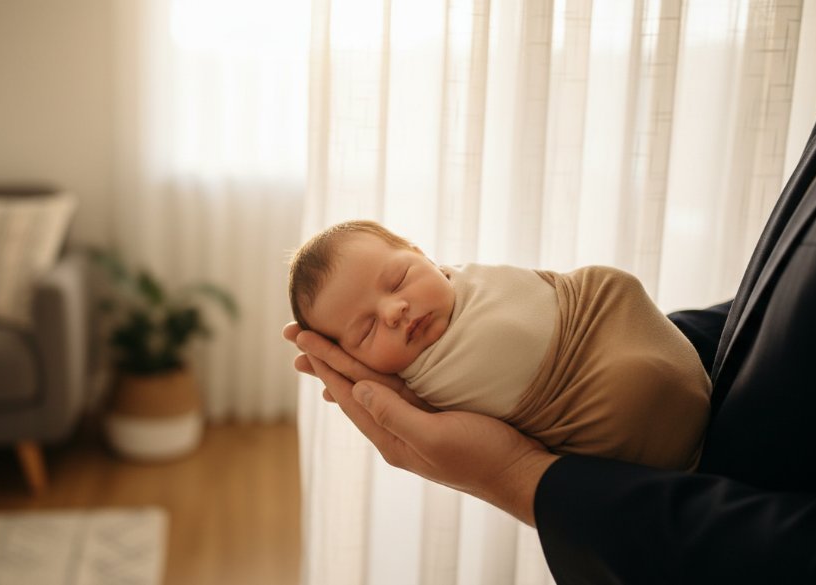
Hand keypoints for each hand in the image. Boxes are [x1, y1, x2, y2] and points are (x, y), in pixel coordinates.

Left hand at [283, 322, 558, 525]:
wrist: (522, 474)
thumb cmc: (484, 457)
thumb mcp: (437, 436)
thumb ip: (396, 414)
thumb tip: (356, 391)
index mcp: (392, 437)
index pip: (349, 392)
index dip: (326, 362)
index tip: (301, 337)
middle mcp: (396, 430)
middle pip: (352, 387)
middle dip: (323, 359)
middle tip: (294, 333)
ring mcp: (414, 424)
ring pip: (370, 387)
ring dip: (343, 364)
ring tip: (317, 348)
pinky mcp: (434, 416)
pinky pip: (394, 390)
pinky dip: (373, 374)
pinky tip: (366, 372)